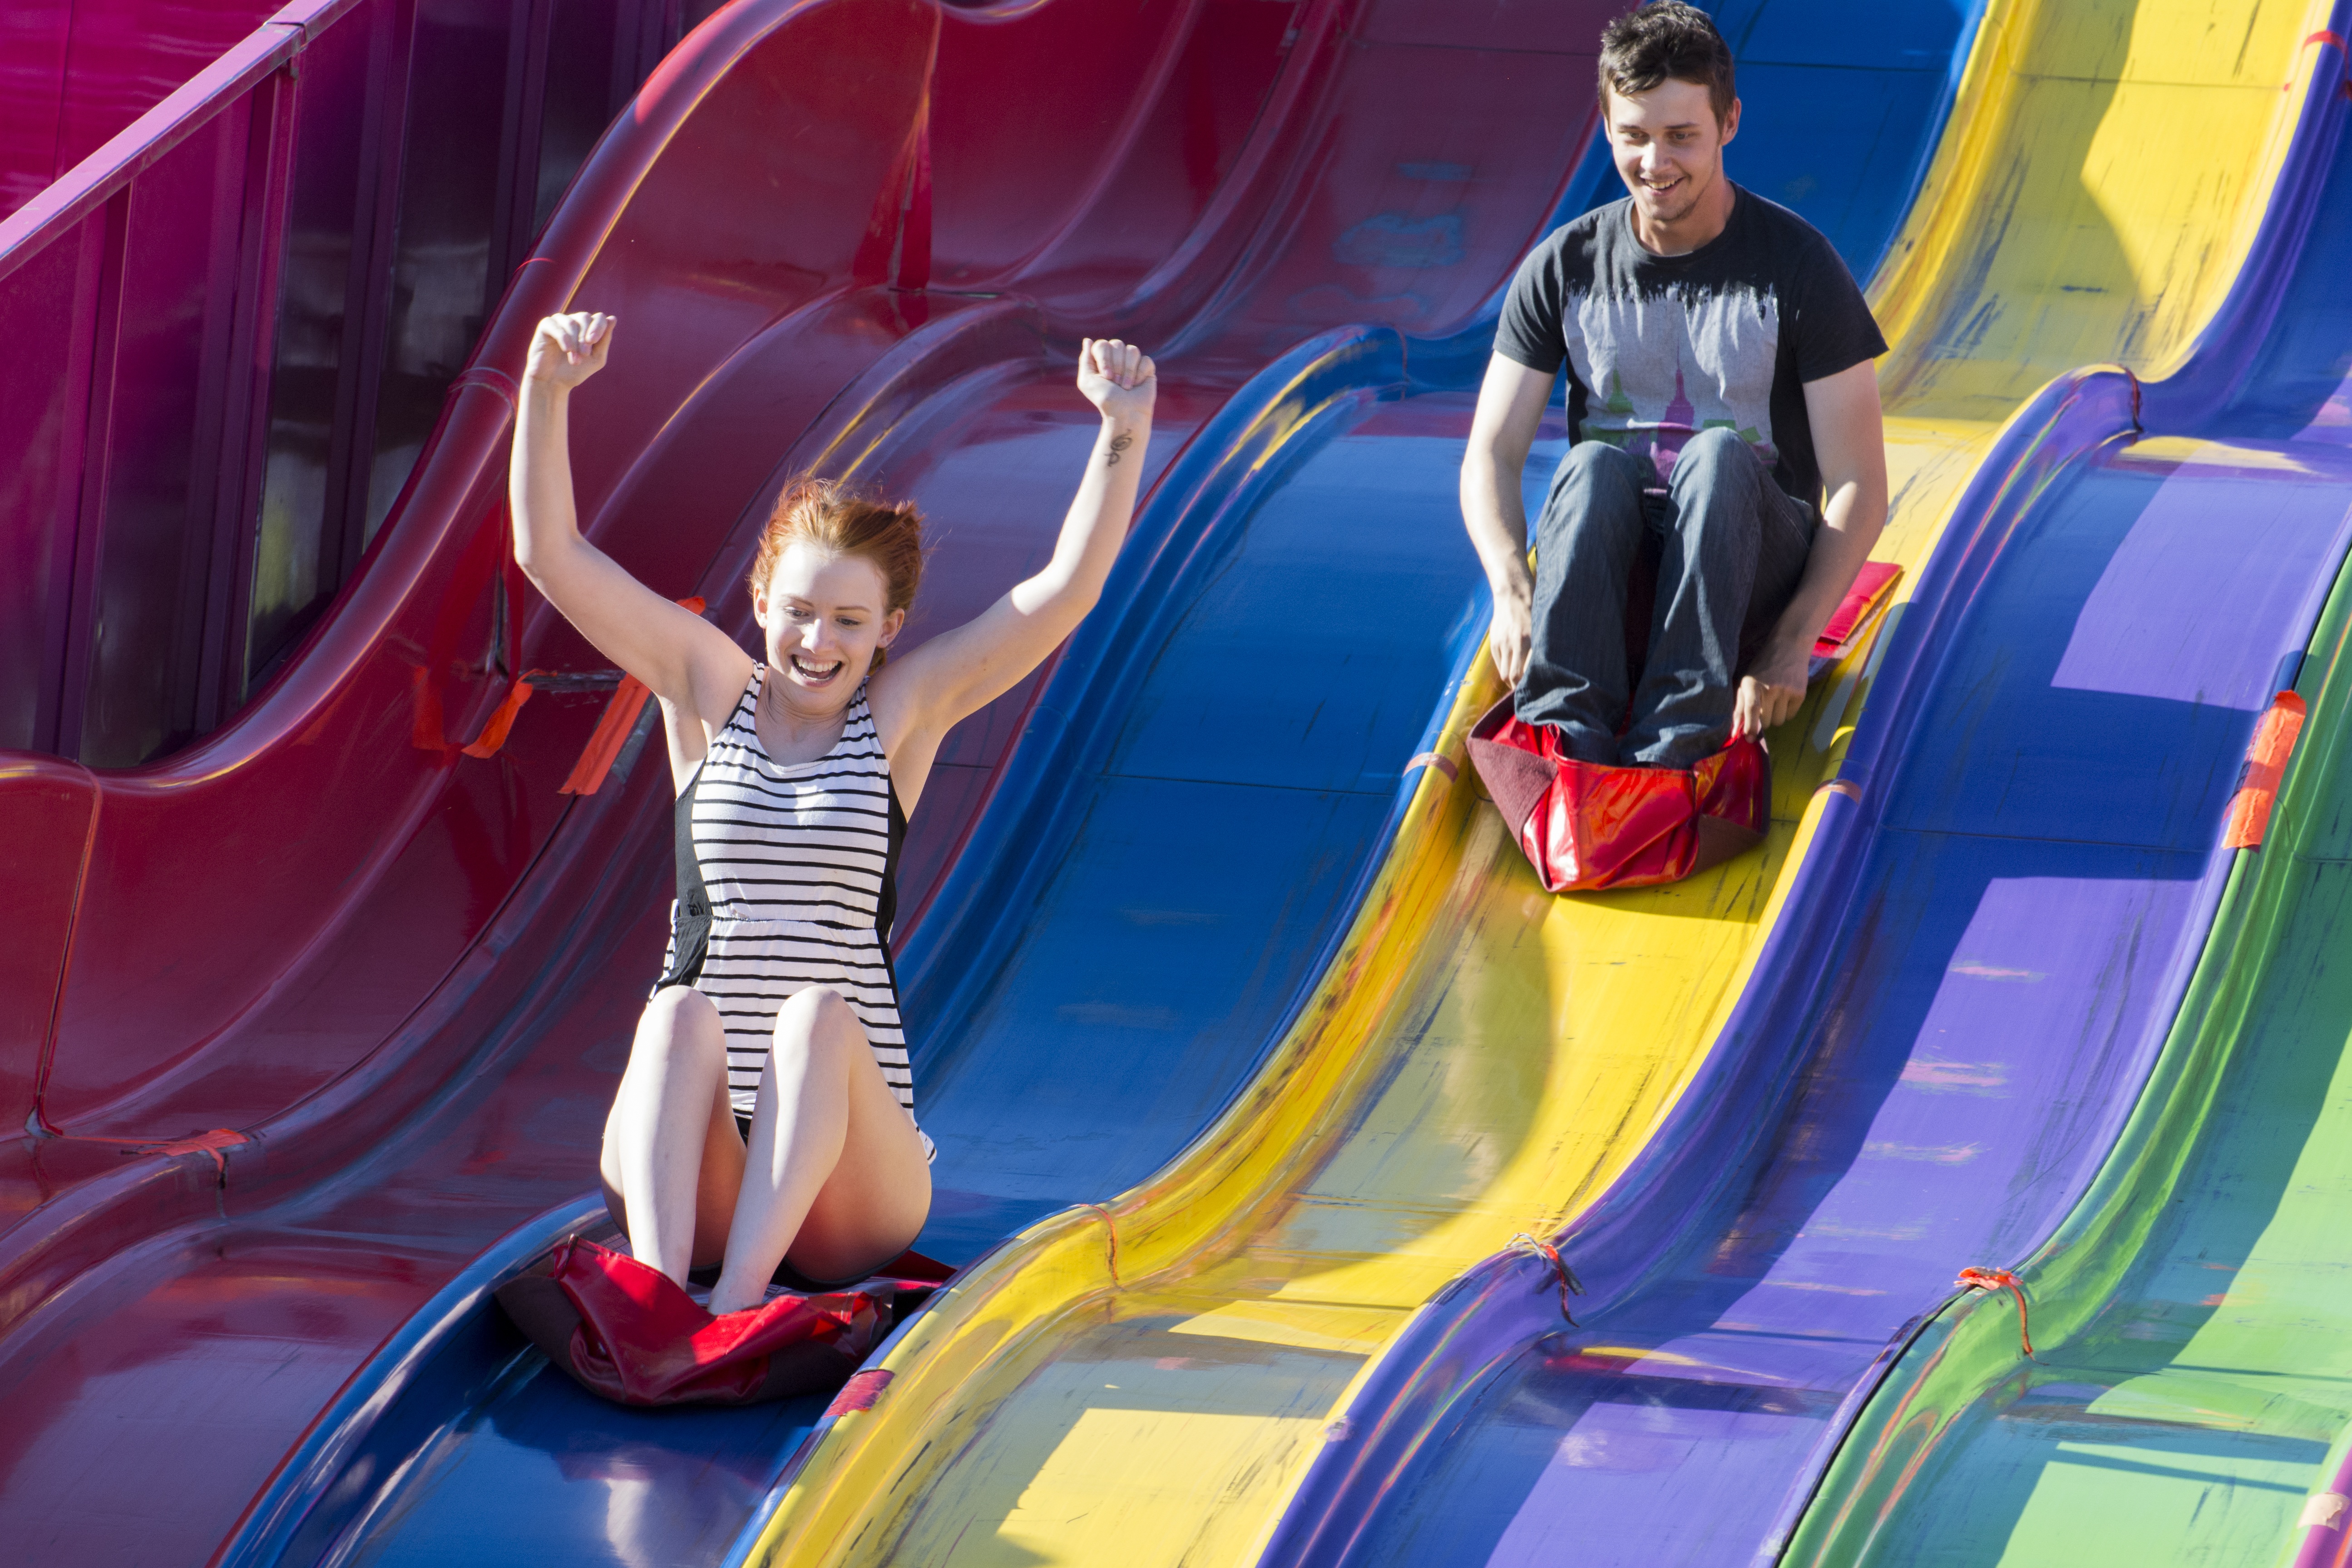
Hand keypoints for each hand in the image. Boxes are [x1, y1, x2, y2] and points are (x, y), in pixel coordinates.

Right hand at [524, 311, 613, 390]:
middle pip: (585, 317)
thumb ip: (605, 340)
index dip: (599, 327)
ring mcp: (559, 322)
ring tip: (575, 360)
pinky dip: (563, 338)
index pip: (599, 318)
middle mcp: (575, 321)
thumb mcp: (596, 358)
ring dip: (575, 341)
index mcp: (589, 328)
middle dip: (586, 336)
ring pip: (571, 322)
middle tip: (585, 354)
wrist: (554, 382)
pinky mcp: (546, 326)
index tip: (593, 341)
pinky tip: (566, 350)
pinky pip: (555, 325)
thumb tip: (612, 318)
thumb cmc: (576, 371)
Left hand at [1077, 337, 1155, 424]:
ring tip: (1126, 387)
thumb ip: (1085, 359)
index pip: (1102, 345)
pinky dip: (1140, 374)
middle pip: (1117, 344)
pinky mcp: (1147, 367)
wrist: (1125, 413)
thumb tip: (1088, 340)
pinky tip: (1137, 384)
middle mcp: (1117, 357)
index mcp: (1102, 359)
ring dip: (1128, 371)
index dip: (1104, 359)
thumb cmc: (1105, 399)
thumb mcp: (1087, 380)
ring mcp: (1132, 361)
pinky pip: (1145, 360)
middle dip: (1116, 366)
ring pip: (1132, 350)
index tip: (1106, 377)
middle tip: (1116, 384)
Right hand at [1486, 570, 1532, 687]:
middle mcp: (1513, 644)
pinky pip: (1498, 663)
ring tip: (1520, 685)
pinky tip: (1512, 670)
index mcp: (1527, 641)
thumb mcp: (1541, 628)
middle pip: (1512, 677)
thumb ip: (1540, 647)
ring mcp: (1501, 643)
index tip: (1535, 691)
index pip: (1524, 673)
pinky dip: (1505, 669)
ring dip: (1511, 681)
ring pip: (1504, 673)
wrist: (1512, 594)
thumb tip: (1545, 668)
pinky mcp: (1494, 641)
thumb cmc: (1533, 609)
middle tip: (1528, 692)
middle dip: (1519, 688)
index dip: (1528, 686)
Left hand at [1734, 640, 1809, 739]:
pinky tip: (1786, 697)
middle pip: (1766, 721)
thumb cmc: (1763, 668)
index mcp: (1752, 684)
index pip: (1751, 709)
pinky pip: (1791, 715)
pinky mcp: (1800, 693)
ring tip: (1776, 701)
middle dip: (1764, 719)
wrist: (1789, 648)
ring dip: (1776, 717)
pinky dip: (1787, 711)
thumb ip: (1740, 706)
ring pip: (1779, 721)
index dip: (1750, 726)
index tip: (1749, 739)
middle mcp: (1770, 688)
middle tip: (1765, 706)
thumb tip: (1735, 730)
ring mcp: (1787, 691)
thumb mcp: (1746, 682)